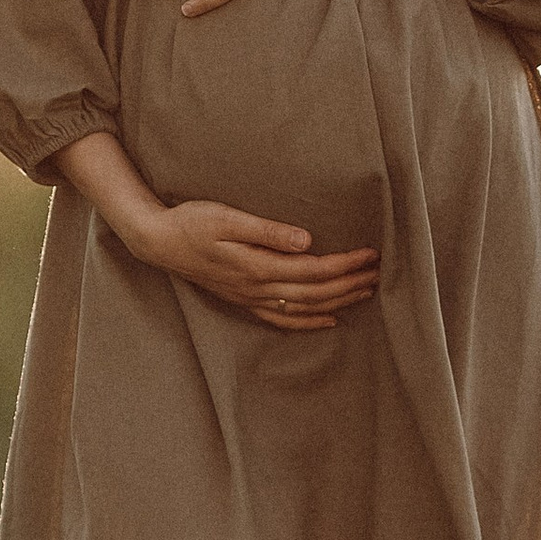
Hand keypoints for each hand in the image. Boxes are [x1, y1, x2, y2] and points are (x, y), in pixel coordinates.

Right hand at [134, 197, 379, 332]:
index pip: (315, 269)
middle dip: (351, 282)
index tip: (371, 254)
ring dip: (339, 301)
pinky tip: (329, 319)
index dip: (346, 264)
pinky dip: (309, 322)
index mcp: (258, 267)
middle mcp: (258, 288)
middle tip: (381, 271)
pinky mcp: (244, 300)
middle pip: (316, 291)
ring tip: (366, 291)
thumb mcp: (227, 217)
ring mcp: (251, 299)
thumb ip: (267, 231)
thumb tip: (307, 240)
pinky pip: (283, 319)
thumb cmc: (192, 222)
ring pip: (305, 308)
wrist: (159, 242)